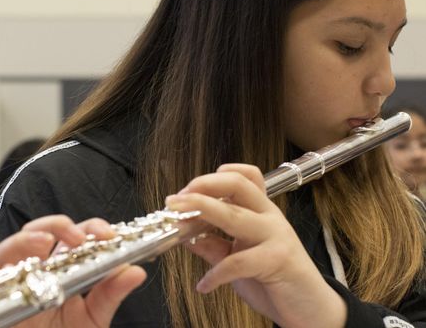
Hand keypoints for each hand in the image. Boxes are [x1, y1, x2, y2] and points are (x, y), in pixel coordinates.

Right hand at [0, 215, 146, 327]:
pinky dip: (7, 259)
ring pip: (15, 243)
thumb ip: (111, 294)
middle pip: (44, 229)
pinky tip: (21, 263)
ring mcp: (18, 277)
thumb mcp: (94, 317)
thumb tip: (137, 272)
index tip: (109, 235)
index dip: (92, 228)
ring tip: (45, 241)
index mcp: (66, 265)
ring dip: (30, 236)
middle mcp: (41, 265)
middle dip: (60, 225)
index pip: (78, 234)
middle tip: (78, 238)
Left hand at [166, 164, 346, 327]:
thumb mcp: (238, 259)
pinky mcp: (278, 260)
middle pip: (237, 185)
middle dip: (202, 186)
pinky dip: (215, 274)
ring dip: (201, 213)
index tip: (187, 190)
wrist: (312, 309)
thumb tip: (185, 234)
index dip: (214, 177)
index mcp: (261, 211)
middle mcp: (269, 217)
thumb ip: (214, 246)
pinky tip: (203, 285)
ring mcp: (276, 236)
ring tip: (177, 223)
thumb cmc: (276, 279)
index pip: (244, 177)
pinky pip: (238, 262)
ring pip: (234, 215)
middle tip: (174, 199)